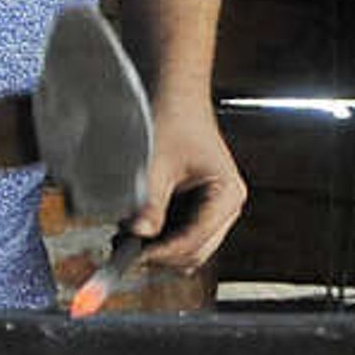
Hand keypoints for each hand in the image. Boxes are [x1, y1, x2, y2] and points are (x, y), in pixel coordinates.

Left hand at [128, 97, 244, 271]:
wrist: (177, 97)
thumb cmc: (177, 119)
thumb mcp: (158, 163)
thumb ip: (150, 202)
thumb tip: (139, 234)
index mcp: (228, 194)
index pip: (196, 240)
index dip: (163, 253)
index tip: (133, 257)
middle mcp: (228, 205)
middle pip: (196, 251)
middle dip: (162, 255)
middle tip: (126, 253)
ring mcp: (216, 208)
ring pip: (189, 248)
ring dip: (161, 249)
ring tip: (128, 239)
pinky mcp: (201, 207)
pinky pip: (183, 235)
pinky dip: (161, 238)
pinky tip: (138, 230)